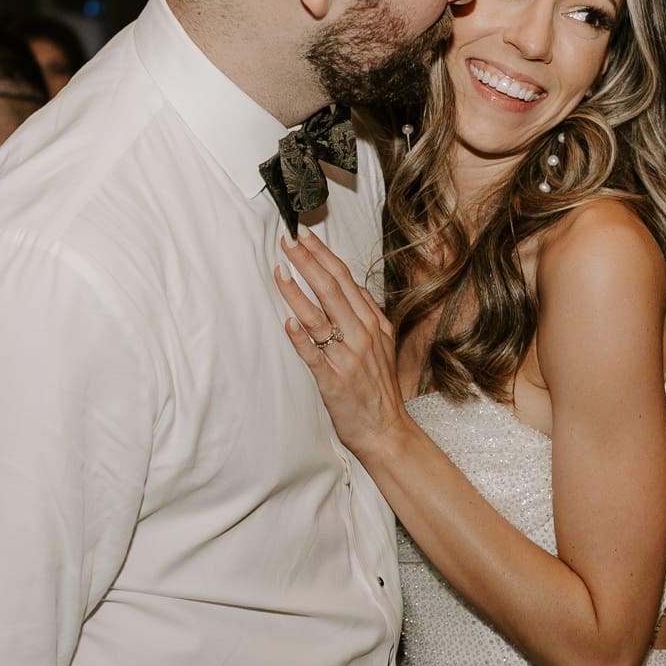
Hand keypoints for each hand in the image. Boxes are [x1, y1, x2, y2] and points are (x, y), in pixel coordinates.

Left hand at [273, 229, 408, 460]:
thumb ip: (364, 312)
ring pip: (320, 317)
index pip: (345, 279)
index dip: (323, 255)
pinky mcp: (333, 380)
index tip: (304, 235)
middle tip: (288, 240)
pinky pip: (313, 355)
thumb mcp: (381, 342)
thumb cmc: (378, 387)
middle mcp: (360, 335)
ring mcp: (347, 356)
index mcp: (371, 323)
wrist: (385, 430)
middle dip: (308, 261)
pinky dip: (301, 338)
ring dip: (297, 292)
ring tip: (280, 271)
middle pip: (331, 289)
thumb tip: (346, 284)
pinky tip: (288, 323)